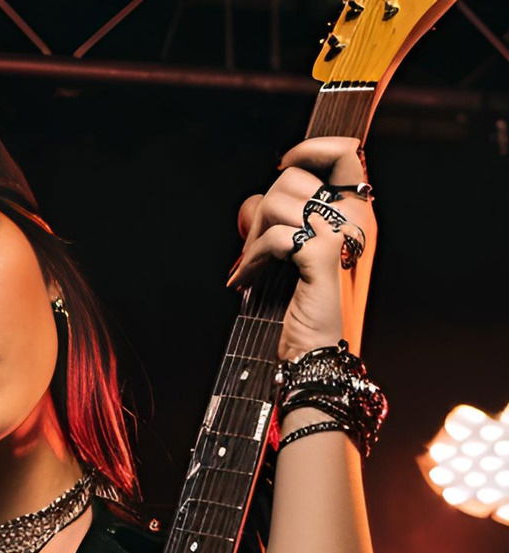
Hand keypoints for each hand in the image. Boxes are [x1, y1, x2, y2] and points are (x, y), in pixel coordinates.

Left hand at [230, 136, 376, 359]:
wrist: (314, 356)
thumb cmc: (299, 312)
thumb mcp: (290, 259)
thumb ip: (277, 224)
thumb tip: (250, 203)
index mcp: (355, 214)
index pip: (344, 152)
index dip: (311, 148)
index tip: (283, 164)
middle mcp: (356, 218)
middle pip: (294, 177)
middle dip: (260, 209)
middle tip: (250, 248)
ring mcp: (343, 234)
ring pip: (279, 201)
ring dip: (251, 237)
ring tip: (247, 268)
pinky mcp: (325, 256)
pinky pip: (276, 236)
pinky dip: (251, 259)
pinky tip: (243, 281)